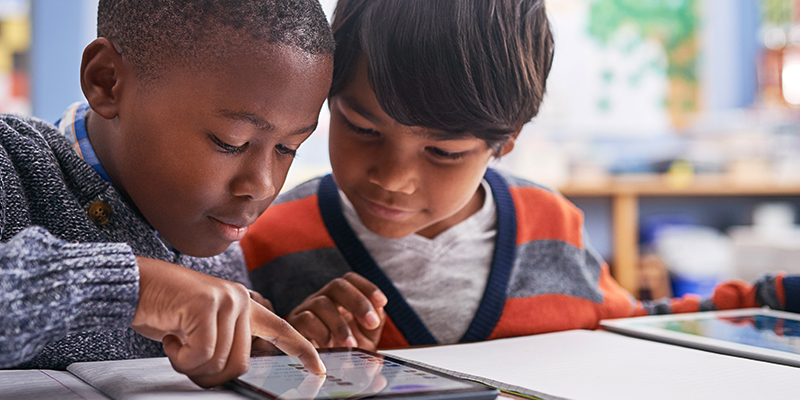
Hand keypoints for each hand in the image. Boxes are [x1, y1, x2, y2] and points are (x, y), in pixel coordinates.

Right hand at [131, 257, 324, 387]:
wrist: (132, 285)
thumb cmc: (163, 310)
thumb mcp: (200, 327)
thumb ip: (223, 342)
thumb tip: (232, 372)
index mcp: (244, 306)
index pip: (282, 329)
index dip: (302, 351)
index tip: (320, 369)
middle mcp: (241, 300)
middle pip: (240, 365)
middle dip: (209, 375)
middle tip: (184, 358)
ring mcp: (227, 300)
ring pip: (219, 362)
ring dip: (189, 365)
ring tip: (174, 341)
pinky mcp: (207, 305)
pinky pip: (202, 355)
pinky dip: (180, 358)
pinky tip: (169, 337)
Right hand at [286, 272, 387, 350]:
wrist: (320, 372)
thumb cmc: (343, 352)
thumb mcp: (364, 338)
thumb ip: (373, 324)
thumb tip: (378, 313)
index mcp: (340, 299)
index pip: (351, 280)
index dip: (367, 287)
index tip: (382, 302)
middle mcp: (323, 299)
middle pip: (338, 286)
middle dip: (358, 302)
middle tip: (371, 323)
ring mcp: (306, 309)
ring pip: (322, 303)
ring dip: (340, 325)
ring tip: (351, 345)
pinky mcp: (294, 324)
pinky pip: (306, 319)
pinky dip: (322, 333)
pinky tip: (331, 346)